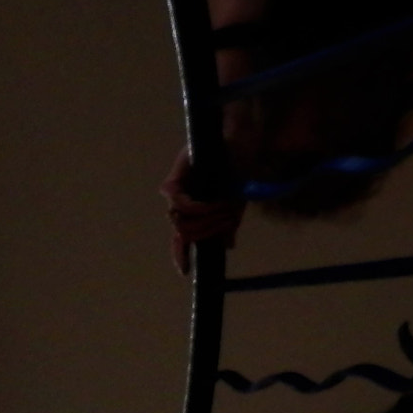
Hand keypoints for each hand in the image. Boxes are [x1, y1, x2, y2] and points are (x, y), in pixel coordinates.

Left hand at [162, 148, 244, 273]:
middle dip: (209, 231)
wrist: (238, 140)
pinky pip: (182, 204)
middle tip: (230, 221)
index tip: (185, 272)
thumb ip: (227, 223)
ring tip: (228, 207)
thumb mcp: (234, 203)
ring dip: (209, 219)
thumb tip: (226, 246)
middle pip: (184, 233)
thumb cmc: (235, 168)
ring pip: (182, 222)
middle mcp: (180, 204)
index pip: (180, 239)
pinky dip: (200, 208)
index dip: (180, 256)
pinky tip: (214, 203)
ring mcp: (174, 193)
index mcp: (192, 212)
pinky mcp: (173, 181)